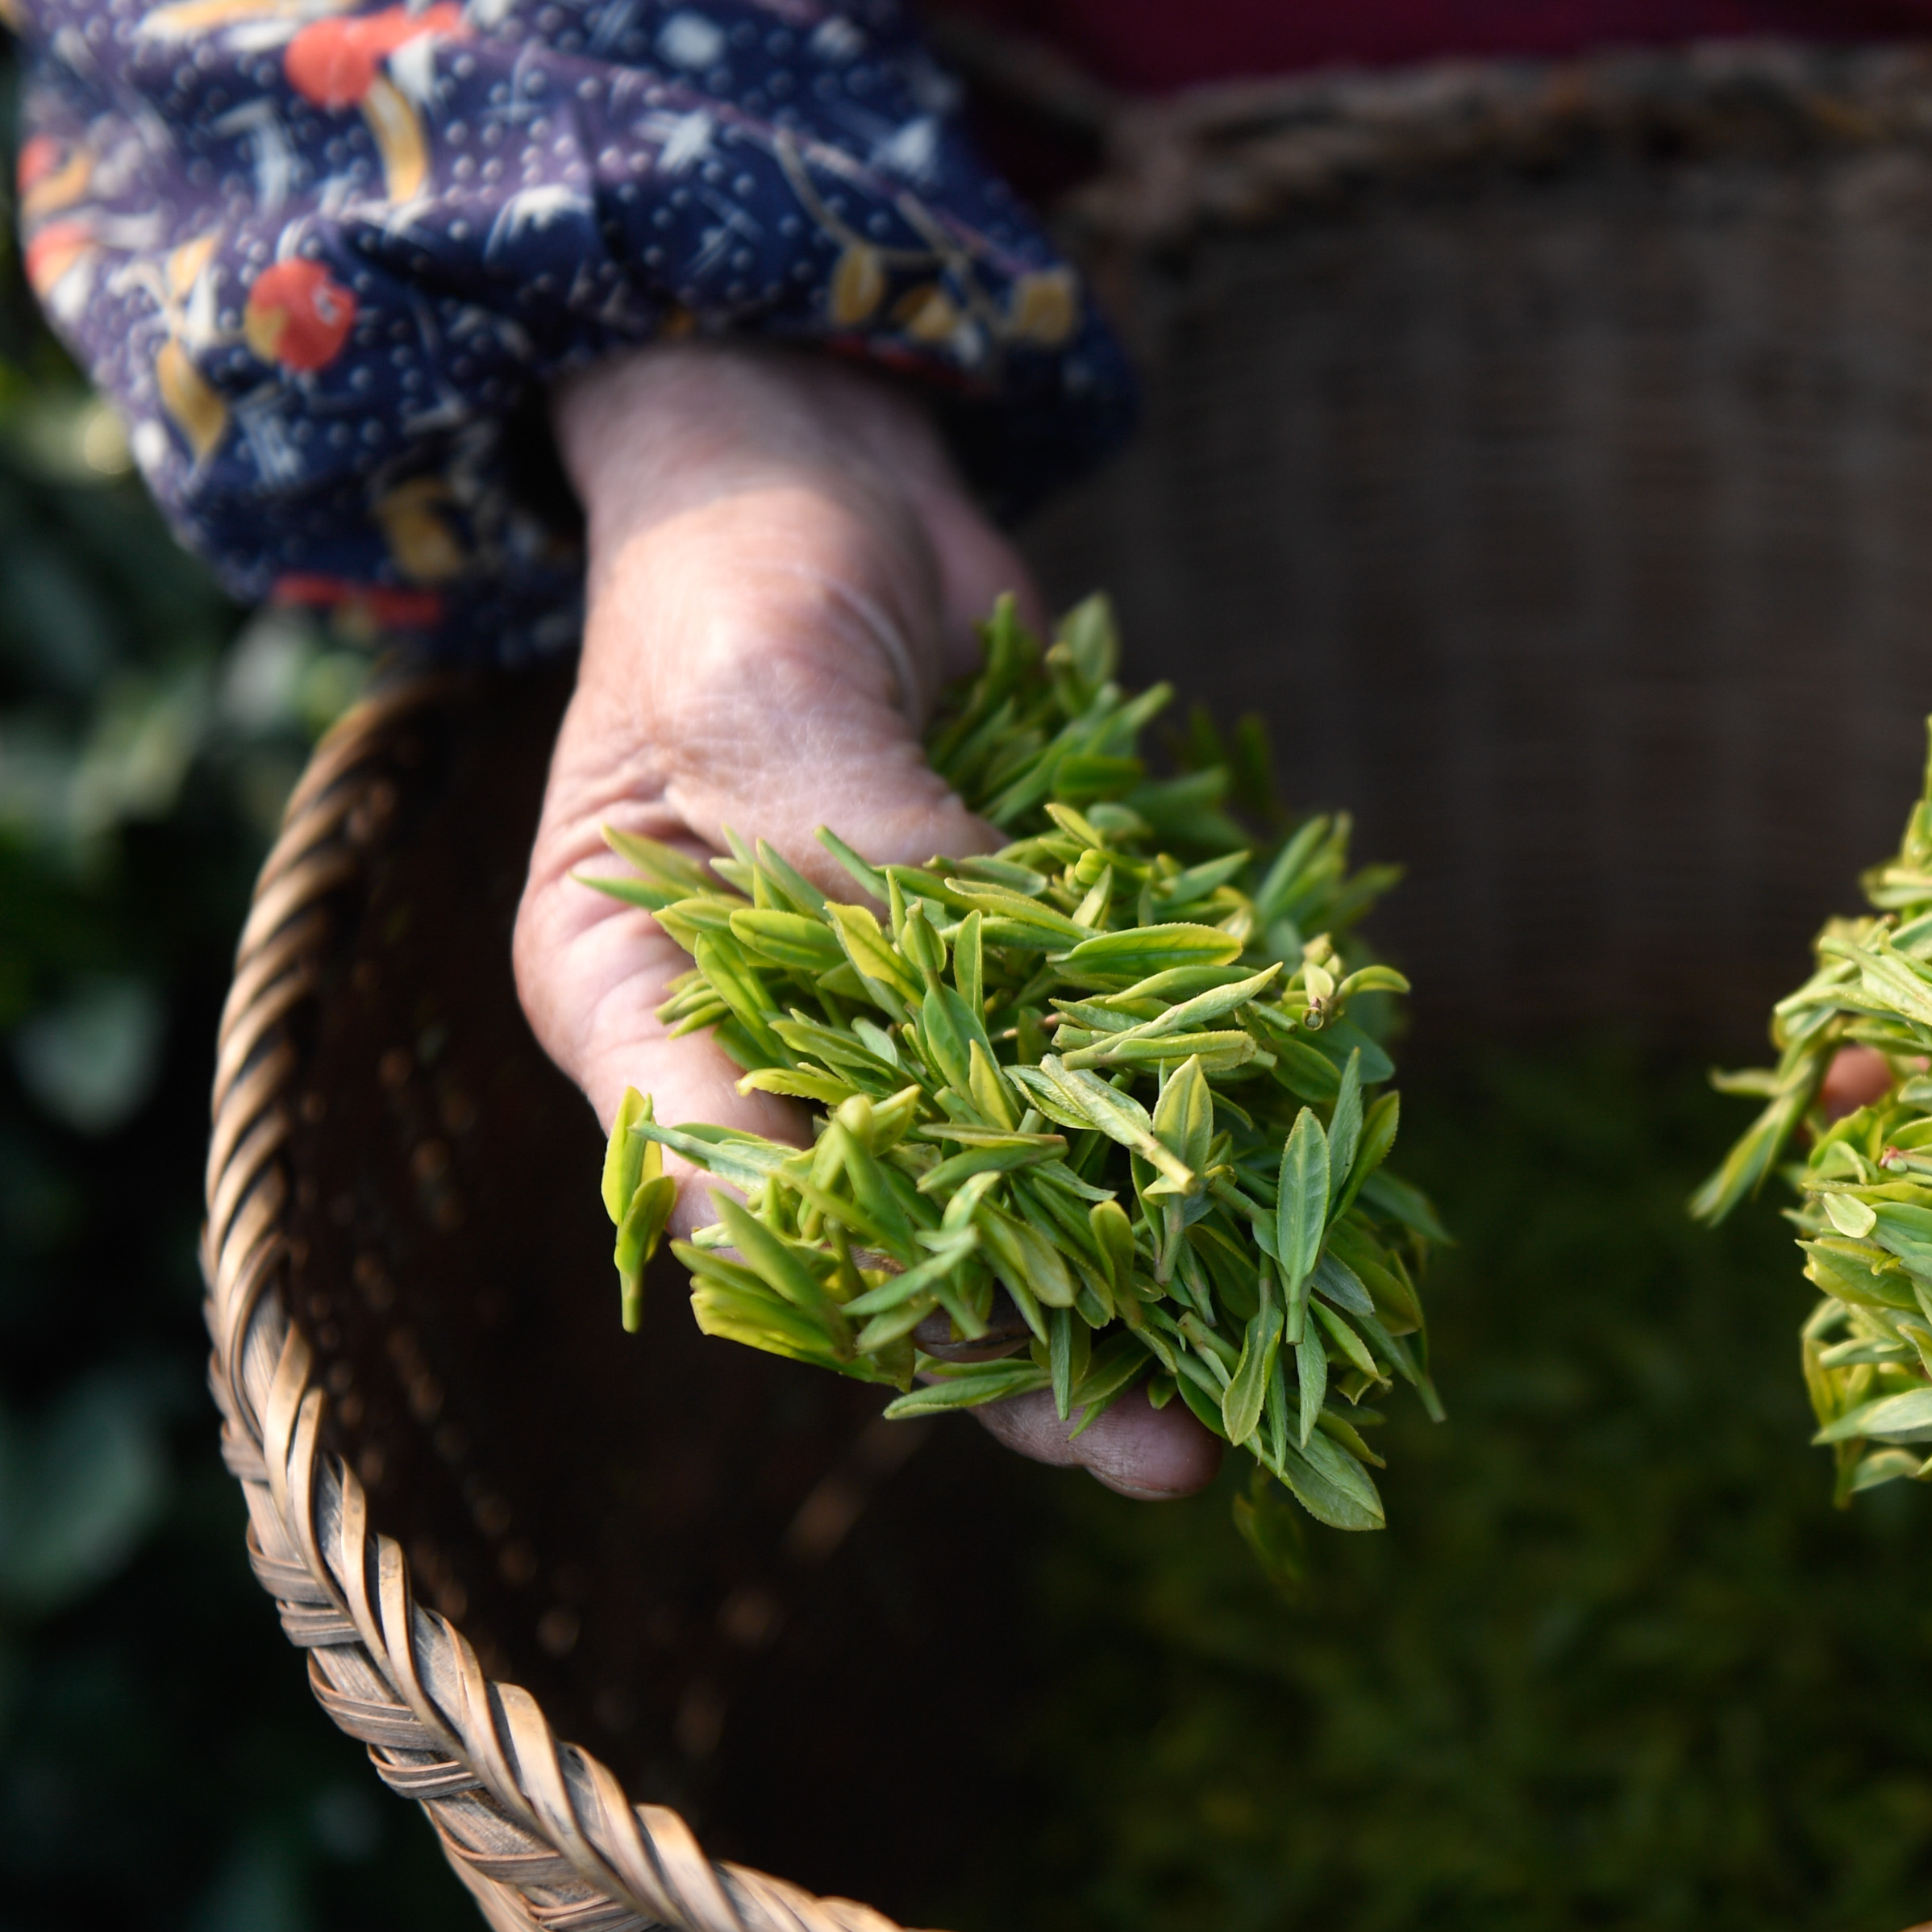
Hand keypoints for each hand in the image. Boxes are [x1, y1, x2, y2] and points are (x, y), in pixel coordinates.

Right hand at [517, 342, 1221, 1498]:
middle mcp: (760, 1049)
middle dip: (1034, 1353)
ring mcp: (899, 1028)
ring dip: (1136, 1299)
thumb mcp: (769, 689)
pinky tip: (1298, 1226)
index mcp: (633, 1002)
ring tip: (1257, 1399)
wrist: (824, 473)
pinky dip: (1191, 1159)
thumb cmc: (740, 568)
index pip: (722, 1185)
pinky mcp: (1016, 983)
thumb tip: (998, 973)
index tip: (987, 1358)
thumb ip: (863, 840)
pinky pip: (1102, 1094)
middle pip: (896, 1242)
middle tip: (1169, 1458)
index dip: (852, 1288)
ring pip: (1018, 1204)